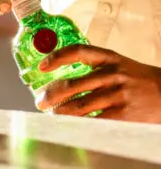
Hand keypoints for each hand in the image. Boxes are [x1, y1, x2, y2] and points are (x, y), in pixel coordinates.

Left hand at [36, 45, 160, 122]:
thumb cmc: (137, 78)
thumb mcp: (117, 63)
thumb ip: (95, 65)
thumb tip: (62, 74)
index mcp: (108, 57)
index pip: (77, 51)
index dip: (57, 57)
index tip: (42, 66)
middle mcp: (112, 73)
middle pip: (74, 84)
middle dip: (53, 94)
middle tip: (41, 101)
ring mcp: (119, 94)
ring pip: (83, 105)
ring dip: (64, 112)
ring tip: (53, 115)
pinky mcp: (125, 113)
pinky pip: (98, 120)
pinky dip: (82, 123)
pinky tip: (73, 125)